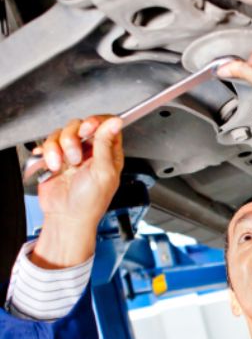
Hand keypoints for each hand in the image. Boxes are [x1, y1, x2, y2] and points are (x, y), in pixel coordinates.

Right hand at [31, 115, 123, 268]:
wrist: (67, 217)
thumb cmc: (90, 202)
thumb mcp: (103, 172)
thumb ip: (106, 144)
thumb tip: (116, 122)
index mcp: (109, 152)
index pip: (106, 123)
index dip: (96, 122)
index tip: (88, 130)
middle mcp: (92, 150)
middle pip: (81, 125)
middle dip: (74, 139)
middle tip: (75, 156)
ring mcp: (73, 153)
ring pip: (63, 133)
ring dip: (59, 148)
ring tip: (64, 166)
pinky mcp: (56, 158)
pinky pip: (48, 143)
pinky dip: (47, 153)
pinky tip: (52, 165)